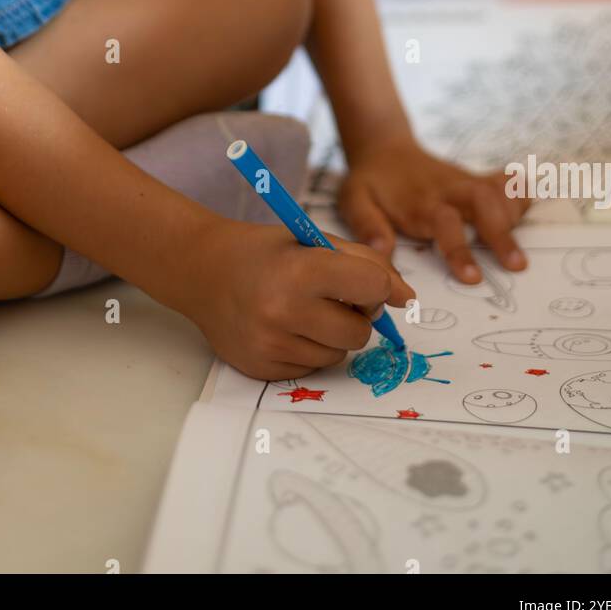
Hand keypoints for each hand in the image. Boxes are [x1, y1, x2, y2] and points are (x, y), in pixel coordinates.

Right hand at [180, 217, 414, 380]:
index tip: (369, 284)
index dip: (379, 286)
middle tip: (331, 297)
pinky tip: (286, 328)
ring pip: (338, 356)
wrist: (203, 271)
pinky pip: (312, 370)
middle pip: (360, 332)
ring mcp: (271, 344)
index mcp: (301, 270)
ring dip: (332, 336)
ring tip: (304, 311)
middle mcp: (284, 311)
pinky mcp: (262, 370)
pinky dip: (309, 350)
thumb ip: (366, 263)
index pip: (372, 287)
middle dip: (356, 316)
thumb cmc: (268, 251)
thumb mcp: (314, 239)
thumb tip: (406, 299)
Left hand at [338, 129, 529, 281]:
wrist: (383, 148)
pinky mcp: (474, 179)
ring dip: (514, 215)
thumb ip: (366, 225)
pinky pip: (504, 181)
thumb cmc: (370, 182)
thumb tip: (381, 251)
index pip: (444, 223)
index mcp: (420, 201)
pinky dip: (520, 192)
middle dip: (501, 232)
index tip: (472, 278)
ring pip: (497, 190)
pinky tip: (528, 207)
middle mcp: (447, 189)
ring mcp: (464, 181)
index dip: (459, 249)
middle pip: (482, 201)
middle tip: (517, 265)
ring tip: (521, 247)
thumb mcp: (354, 200)